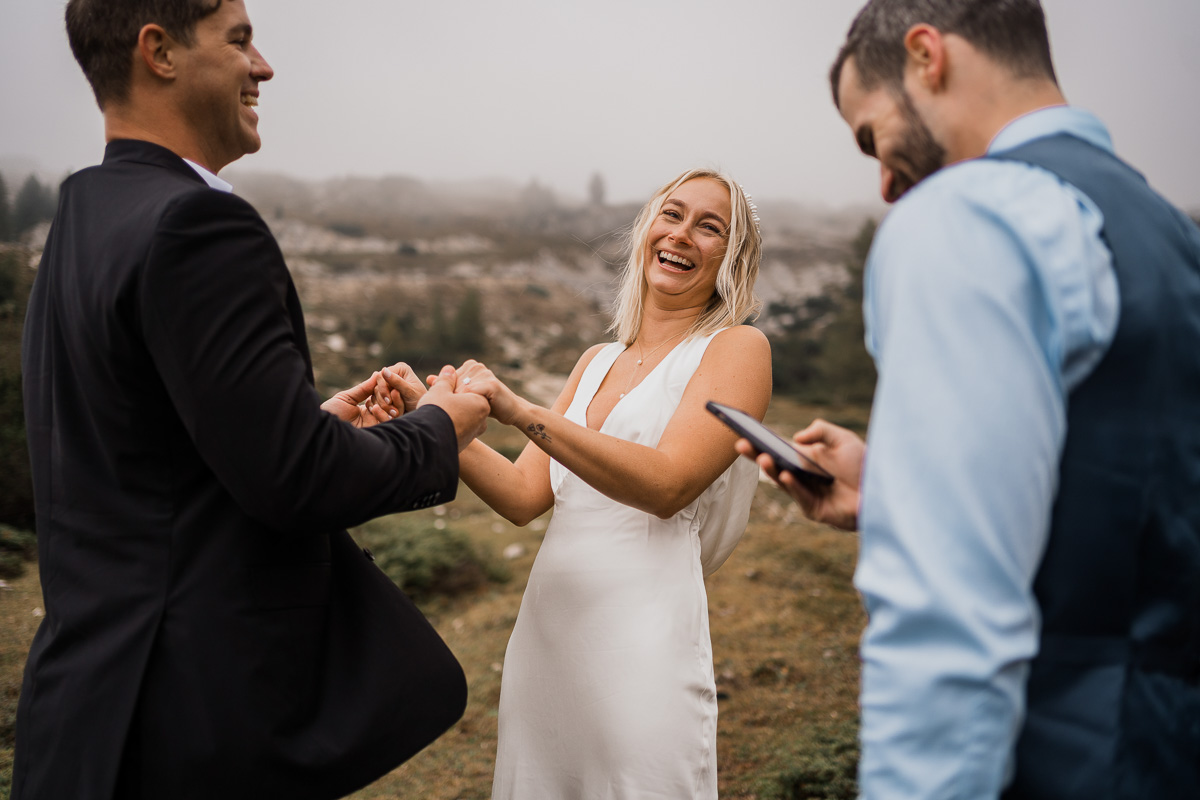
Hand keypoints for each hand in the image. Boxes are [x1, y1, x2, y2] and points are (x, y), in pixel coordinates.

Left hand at [321, 371, 399, 427]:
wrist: (322, 428)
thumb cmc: (331, 413)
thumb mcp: (347, 398)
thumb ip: (363, 388)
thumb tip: (378, 374)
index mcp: (368, 409)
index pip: (382, 396)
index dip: (384, 387)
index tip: (384, 376)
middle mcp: (374, 418)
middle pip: (391, 404)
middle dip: (390, 394)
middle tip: (389, 385)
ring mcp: (376, 426)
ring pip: (393, 414)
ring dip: (391, 403)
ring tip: (388, 394)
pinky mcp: (376, 434)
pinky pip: (386, 424)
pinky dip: (383, 414)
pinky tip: (373, 407)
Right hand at [378, 363, 427, 413]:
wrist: (421, 413)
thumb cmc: (419, 401)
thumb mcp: (409, 392)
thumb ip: (397, 381)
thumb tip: (384, 370)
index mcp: (400, 369)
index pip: (381, 376)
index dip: (383, 389)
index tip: (389, 401)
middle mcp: (392, 374)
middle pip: (376, 386)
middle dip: (384, 400)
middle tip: (394, 412)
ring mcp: (387, 385)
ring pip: (375, 395)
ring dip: (383, 406)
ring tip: (395, 414)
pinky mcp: (383, 394)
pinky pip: (374, 401)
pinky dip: (380, 409)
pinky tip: (387, 415)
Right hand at [418, 365, 490, 450]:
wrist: (428, 441)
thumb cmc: (436, 411)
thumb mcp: (440, 390)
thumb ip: (446, 379)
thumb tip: (450, 369)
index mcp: (481, 403)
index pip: (469, 389)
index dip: (454, 387)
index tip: (442, 389)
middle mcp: (482, 420)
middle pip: (466, 403)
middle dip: (453, 400)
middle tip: (438, 400)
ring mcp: (473, 433)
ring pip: (461, 416)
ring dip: (450, 412)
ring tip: (434, 412)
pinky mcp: (464, 443)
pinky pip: (457, 429)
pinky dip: (448, 425)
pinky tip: (436, 424)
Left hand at [450, 359, 524, 425]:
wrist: (511, 411)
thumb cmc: (487, 404)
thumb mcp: (466, 394)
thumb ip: (448, 386)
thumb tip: (428, 378)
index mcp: (470, 365)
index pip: (447, 380)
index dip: (446, 395)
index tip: (447, 407)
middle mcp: (476, 366)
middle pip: (452, 386)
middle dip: (451, 401)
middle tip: (454, 413)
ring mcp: (484, 374)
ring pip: (460, 391)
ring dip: (459, 405)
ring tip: (462, 415)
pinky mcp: (490, 384)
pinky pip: (471, 395)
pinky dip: (468, 406)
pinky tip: (470, 414)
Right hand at [736, 418, 863, 530]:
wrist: (883, 491)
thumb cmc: (863, 465)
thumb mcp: (843, 439)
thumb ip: (821, 430)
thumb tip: (796, 438)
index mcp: (803, 459)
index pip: (776, 449)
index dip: (760, 442)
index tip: (744, 431)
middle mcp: (800, 477)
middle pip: (774, 465)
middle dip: (757, 455)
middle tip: (741, 444)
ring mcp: (805, 494)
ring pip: (783, 481)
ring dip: (772, 470)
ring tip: (764, 458)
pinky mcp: (814, 510)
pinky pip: (800, 497)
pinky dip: (793, 486)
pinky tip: (787, 475)